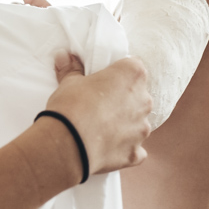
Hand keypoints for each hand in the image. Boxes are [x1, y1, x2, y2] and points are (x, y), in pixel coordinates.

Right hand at [43, 52, 150, 175]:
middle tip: (100, 104)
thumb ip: (71, 69)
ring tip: (101, 129)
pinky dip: (125, 149)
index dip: (119, 73)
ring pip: (138, 123)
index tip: (106, 80)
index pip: (133, 66)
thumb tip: (64, 55)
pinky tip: (108, 148)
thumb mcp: (69, 82)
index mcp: (132, 75)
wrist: (68, 144)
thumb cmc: (71, 106)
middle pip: (138, 95)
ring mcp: (142, 128)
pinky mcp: (135, 153)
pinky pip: (136, 150)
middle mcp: (144, 100)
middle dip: (124, 99)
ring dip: (125, 124)